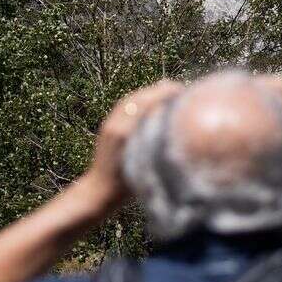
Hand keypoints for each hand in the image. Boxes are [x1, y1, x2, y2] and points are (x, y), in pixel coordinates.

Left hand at [84, 79, 181, 203]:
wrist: (98, 191)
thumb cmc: (125, 188)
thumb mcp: (145, 170)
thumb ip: (157, 148)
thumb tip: (178, 128)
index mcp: (125, 133)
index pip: (147, 103)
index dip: (165, 94)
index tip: (183, 91)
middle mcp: (117, 124)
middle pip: (140, 97)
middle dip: (160, 90)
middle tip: (180, 89)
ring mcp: (110, 123)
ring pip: (132, 99)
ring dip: (150, 92)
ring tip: (169, 90)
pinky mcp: (108, 125)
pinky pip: (125, 105)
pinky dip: (140, 98)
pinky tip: (152, 100)